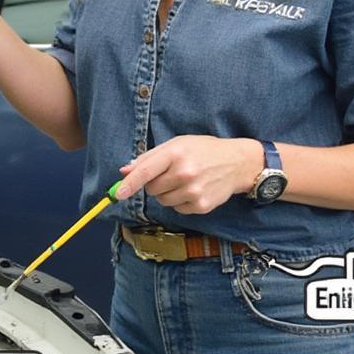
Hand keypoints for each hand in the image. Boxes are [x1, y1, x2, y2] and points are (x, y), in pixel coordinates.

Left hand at [114, 136, 262, 214]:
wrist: (237, 163)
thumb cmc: (203, 150)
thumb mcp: (178, 144)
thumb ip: (149, 157)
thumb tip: (124, 170)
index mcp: (176, 153)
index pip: (146, 171)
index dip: (129, 184)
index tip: (116, 194)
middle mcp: (185, 173)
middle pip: (151, 189)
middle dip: (154, 183)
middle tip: (170, 173)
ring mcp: (194, 191)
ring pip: (163, 201)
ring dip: (166, 193)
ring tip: (184, 180)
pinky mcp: (201, 206)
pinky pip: (177, 209)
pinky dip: (180, 202)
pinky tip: (193, 189)